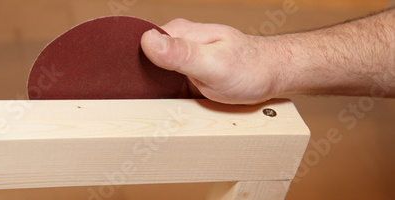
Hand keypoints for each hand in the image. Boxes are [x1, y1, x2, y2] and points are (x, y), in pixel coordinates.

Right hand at [141, 18, 282, 103]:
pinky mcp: (188, 71)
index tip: (130, 82)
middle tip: (146, 98)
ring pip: (154, 72)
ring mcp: (183, 56)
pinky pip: (167, 82)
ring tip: (158, 101)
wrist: (272, 75)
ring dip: (152, 87)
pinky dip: (164, 93)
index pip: (140, 43)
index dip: (130, 62)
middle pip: (143, 59)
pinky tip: (168, 101)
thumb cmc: (250, 68)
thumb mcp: (215, 63)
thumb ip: (182, 53)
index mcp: (179, 32)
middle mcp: (179, 41)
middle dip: (140, 78)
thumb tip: (148, 40)